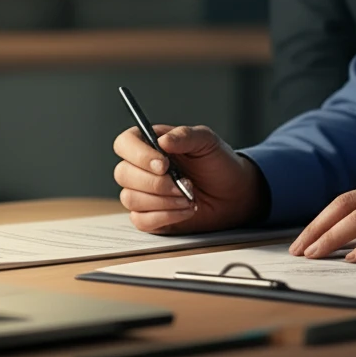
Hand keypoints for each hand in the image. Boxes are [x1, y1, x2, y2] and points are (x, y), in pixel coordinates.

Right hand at [112, 124, 267, 234]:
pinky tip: (185, 209)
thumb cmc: (218, 163)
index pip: (124, 144)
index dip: (138, 155)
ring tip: (188, 196)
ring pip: (130, 198)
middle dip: (156, 182)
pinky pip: (141, 220)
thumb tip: (163, 140)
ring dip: (163, 200)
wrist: (233, 193)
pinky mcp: (149, 216)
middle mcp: (141, 167)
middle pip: (123, 174)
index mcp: (150, 143)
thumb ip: (185, 136)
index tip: (163, 164)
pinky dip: (166, 216)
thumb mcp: (207, 141)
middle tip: (183, 183)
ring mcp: (143, 193)